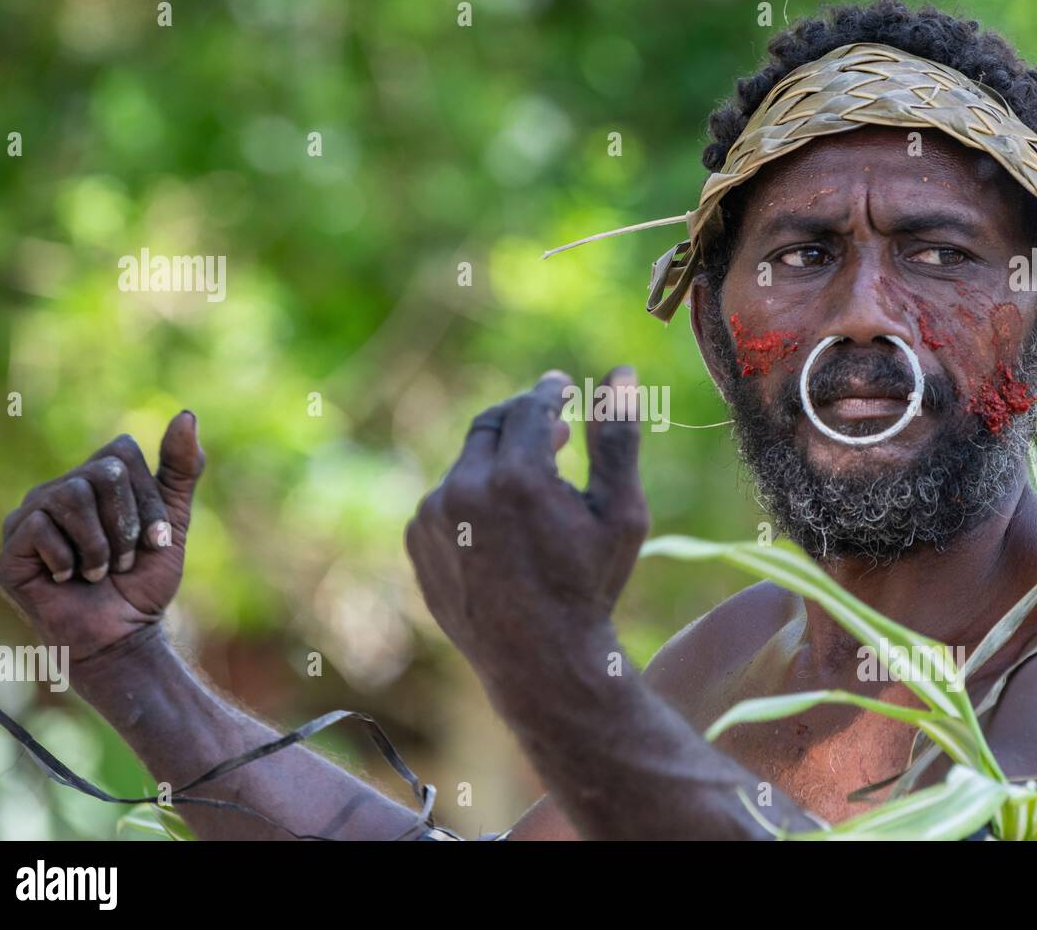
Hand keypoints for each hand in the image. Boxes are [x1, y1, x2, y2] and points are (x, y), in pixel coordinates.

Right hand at [0, 410, 205, 662]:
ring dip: (101, 545)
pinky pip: (41, 529)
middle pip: (102, 473)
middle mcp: (59, 489)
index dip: (148, 499)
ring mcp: (29, 516)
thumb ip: (181, 468)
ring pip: (71, 496)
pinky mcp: (11, 546)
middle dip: (128, 524)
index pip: (121, 453)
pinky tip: (69, 579)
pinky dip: (70, 561)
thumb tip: (186, 413)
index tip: (156, 540)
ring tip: (100, 571)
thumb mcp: (172, 521)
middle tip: (125, 560)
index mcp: (95, 479)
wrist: (122, 633)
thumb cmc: (143, 579)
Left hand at [405, 368, 649, 683]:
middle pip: (492, 424)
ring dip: (498, 464)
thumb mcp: (620, 513)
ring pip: (467, 463)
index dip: (550, 392)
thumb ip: (618, 437)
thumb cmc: (590, 586)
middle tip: (553, 429)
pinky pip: (445, 499)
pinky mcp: (416, 540)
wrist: (541, 663)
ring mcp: (432, 517)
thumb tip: (621, 373)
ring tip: (535, 492)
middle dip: (522, 419)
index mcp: (517, 477)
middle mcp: (465, 489)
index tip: (562, 386)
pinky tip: (504, 530)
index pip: (530, 407)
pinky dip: (473, 499)